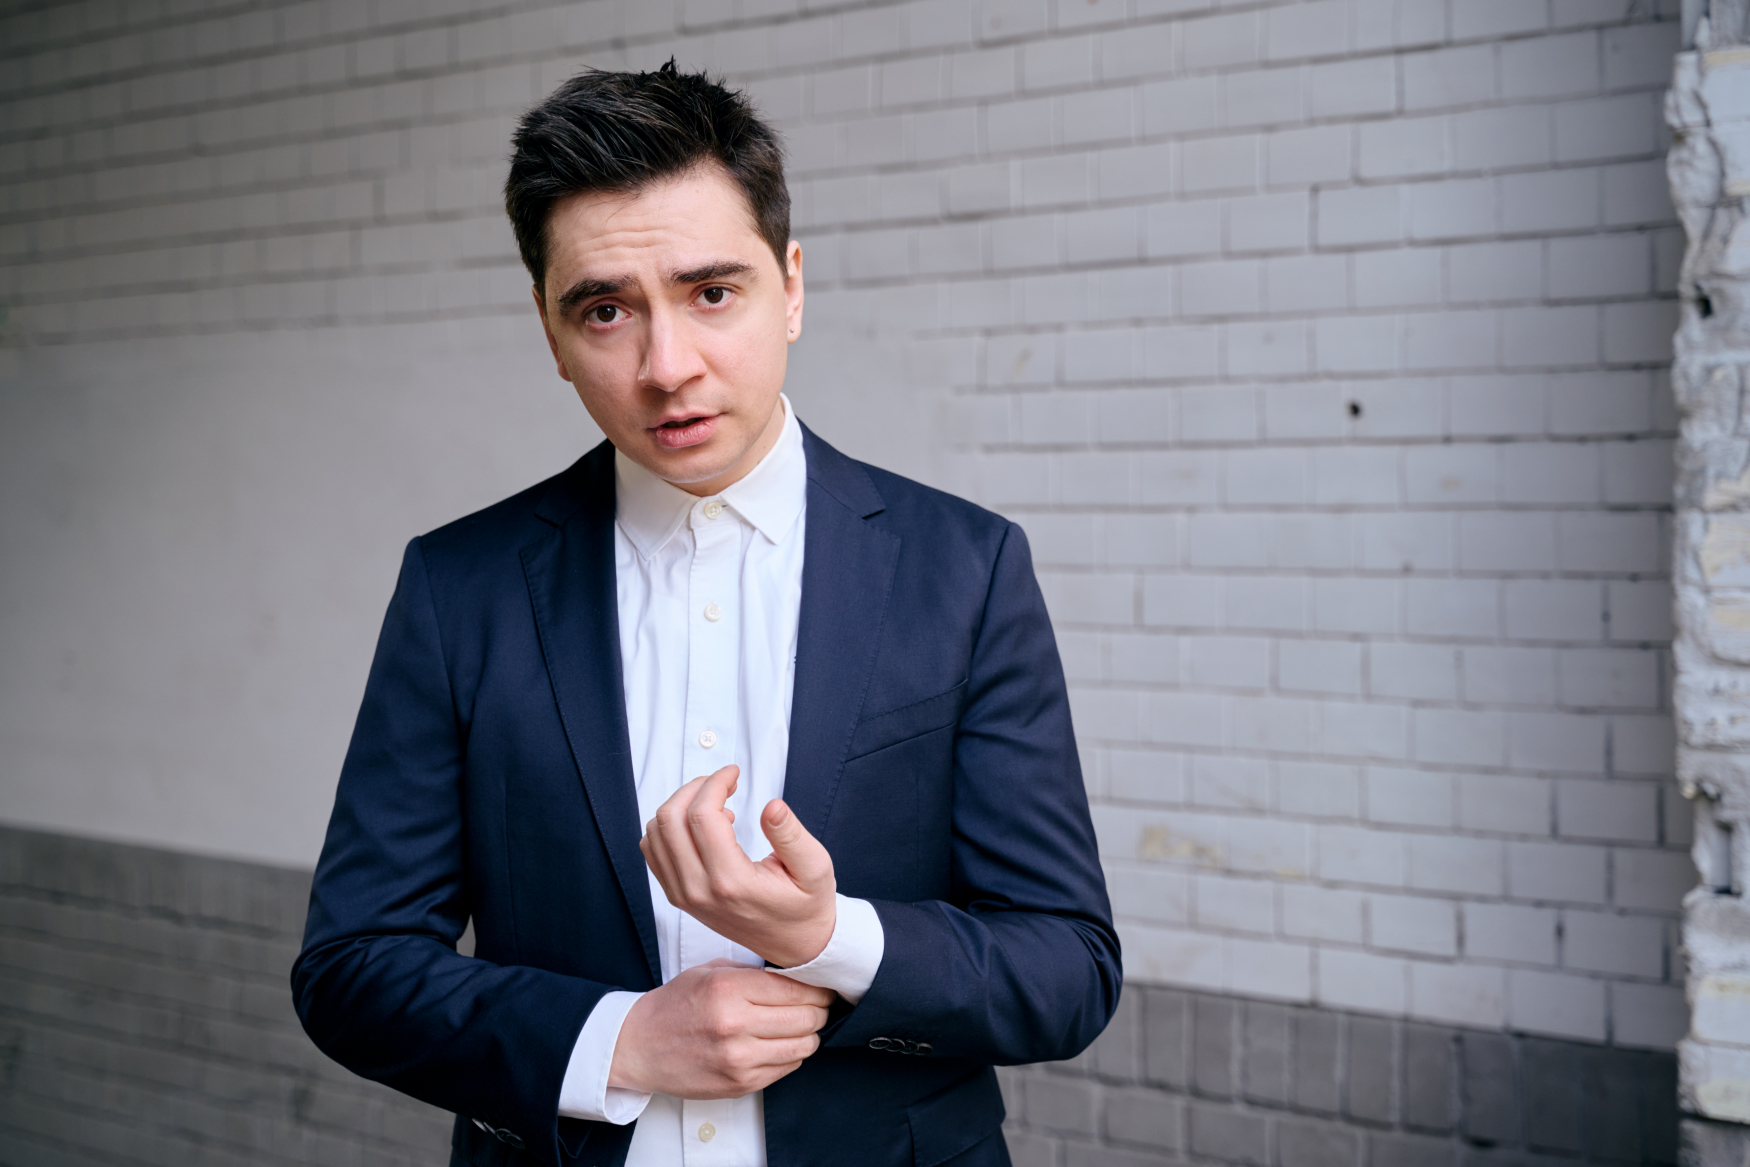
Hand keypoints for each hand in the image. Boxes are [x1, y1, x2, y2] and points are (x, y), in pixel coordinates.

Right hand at [607, 959, 832, 1097]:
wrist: (639, 1046)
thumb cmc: (675, 1006)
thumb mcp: (710, 972)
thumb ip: (753, 972)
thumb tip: (799, 976)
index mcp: (728, 989)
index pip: (795, 989)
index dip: (817, 989)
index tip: (822, 988)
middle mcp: (735, 1025)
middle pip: (806, 1018)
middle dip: (819, 1010)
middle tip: (818, 1005)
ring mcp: (738, 1059)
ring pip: (803, 1046)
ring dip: (810, 1035)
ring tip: (801, 1025)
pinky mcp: (740, 1083)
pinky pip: (787, 1068)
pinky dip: (792, 1054)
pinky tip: (780, 1043)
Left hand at [640, 765, 837, 968]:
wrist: (795, 945)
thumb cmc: (806, 905)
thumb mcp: (815, 868)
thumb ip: (792, 835)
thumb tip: (771, 806)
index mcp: (731, 882)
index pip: (701, 816)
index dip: (715, 783)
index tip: (734, 772)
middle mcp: (699, 890)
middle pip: (669, 820)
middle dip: (694, 788)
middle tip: (723, 782)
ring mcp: (684, 896)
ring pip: (655, 833)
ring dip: (680, 806)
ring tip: (716, 805)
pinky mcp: (679, 896)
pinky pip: (654, 852)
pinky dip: (670, 827)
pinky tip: (703, 826)